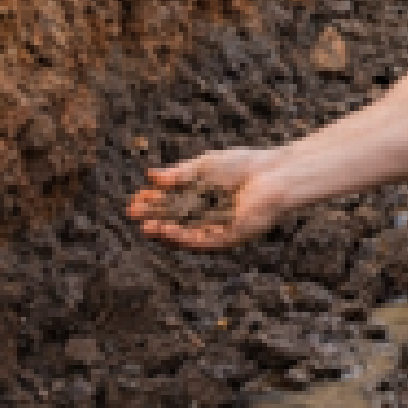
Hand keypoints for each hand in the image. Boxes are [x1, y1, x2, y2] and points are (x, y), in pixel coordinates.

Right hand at [127, 149, 291, 250]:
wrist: (275, 175)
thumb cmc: (245, 166)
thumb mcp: (205, 166)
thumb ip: (180, 174)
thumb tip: (152, 176)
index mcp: (205, 195)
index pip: (174, 201)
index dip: (155, 200)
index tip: (137, 196)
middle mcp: (211, 214)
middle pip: (176, 218)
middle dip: (154, 215)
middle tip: (133, 212)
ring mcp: (219, 227)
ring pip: (186, 233)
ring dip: (164, 231)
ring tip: (145, 226)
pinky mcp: (230, 237)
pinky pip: (202, 241)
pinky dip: (182, 237)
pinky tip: (166, 231)